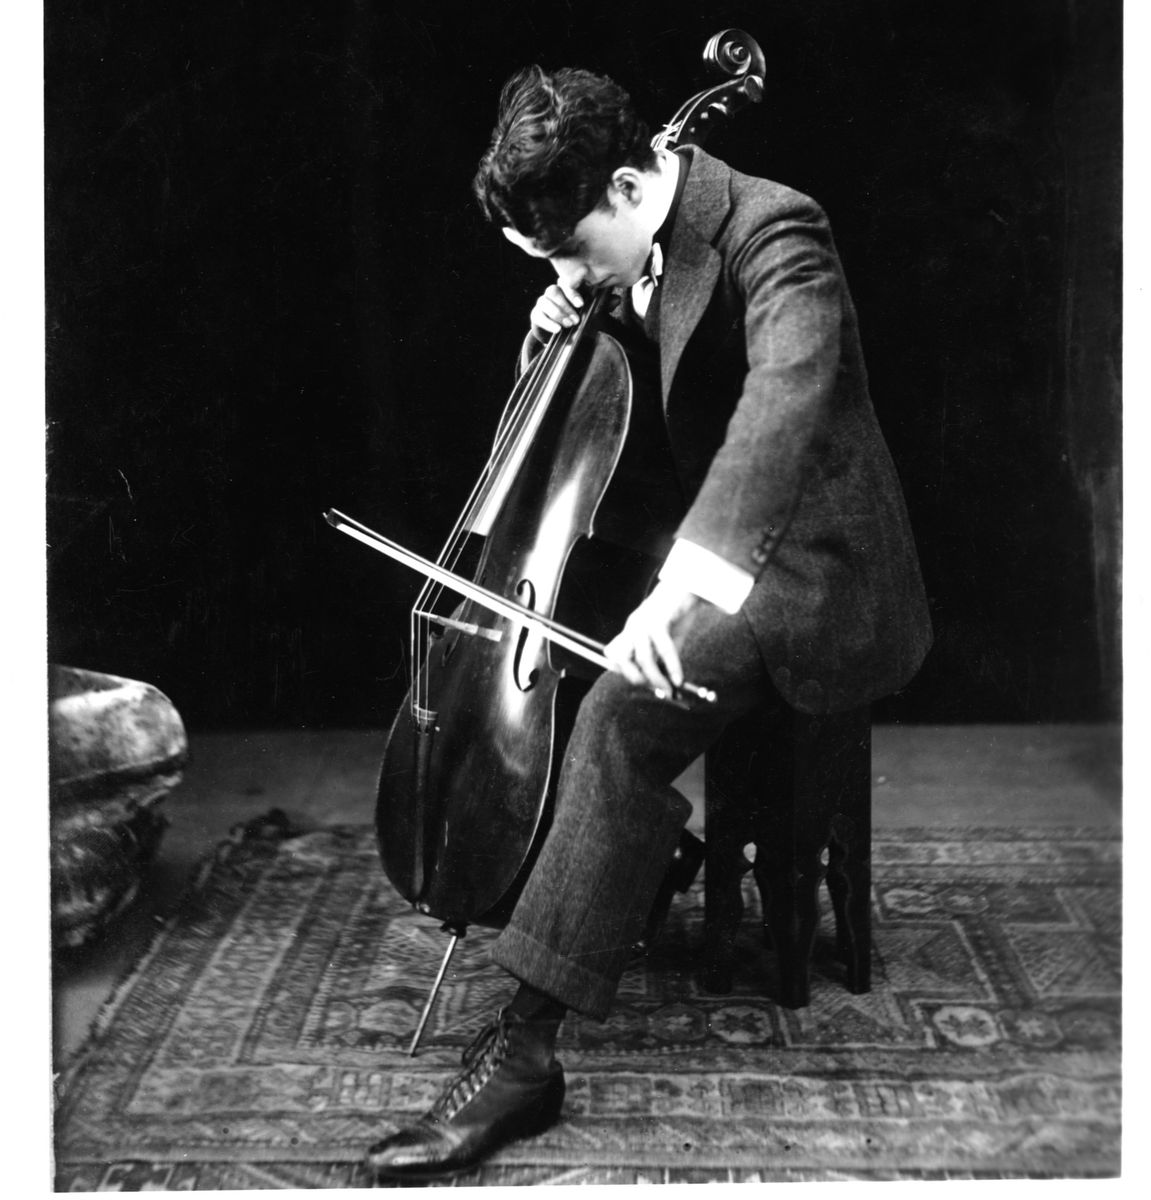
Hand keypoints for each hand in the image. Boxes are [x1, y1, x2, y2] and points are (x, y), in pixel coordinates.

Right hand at [530, 280, 582, 338]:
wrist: (558, 335)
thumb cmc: (572, 320)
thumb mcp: (581, 313)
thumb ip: (586, 309)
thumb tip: (595, 309)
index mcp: (564, 288)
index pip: (566, 284)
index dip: (572, 294)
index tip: (580, 304)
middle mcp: (552, 292)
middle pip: (554, 291)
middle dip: (565, 306)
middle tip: (575, 320)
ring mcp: (542, 302)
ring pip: (545, 302)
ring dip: (558, 314)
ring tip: (568, 325)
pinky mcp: (535, 314)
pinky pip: (539, 316)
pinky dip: (549, 323)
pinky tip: (557, 329)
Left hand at [605, 580, 700, 695]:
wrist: (689, 585)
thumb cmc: (677, 614)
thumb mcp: (667, 638)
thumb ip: (663, 659)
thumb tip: (669, 686)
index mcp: (630, 629)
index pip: (613, 654)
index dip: (623, 670)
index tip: (642, 681)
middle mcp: (633, 626)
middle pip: (620, 658)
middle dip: (634, 677)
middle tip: (652, 687)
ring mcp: (644, 623)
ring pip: (644, 658)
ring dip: (656, 678)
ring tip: (669, 689)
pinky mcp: (659, 620)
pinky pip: (664, 649)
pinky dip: (672, 667)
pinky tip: (678, 679)